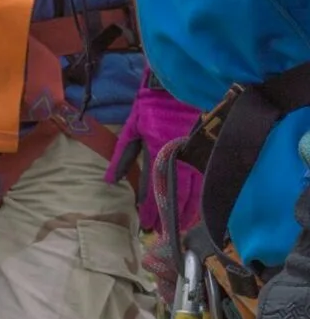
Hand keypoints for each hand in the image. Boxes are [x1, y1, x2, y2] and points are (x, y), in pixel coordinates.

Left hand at [106, 82, 202, 239]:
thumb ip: (122, 157)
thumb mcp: (132, 128)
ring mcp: (197, 151)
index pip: (154, 186)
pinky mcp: (208, 148)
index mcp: (159, 150)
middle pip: (176, 193)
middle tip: (163, 234)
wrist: (178, 83)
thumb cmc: (151, 105)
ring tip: (180, 228)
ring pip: (194, 188)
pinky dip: (202, 194)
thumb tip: (110, 182)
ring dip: (187, 210)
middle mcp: (180, 154)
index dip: (150, 207)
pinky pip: (205, 176)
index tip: (146, 225)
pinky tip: (199, 208)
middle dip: (169, 215)